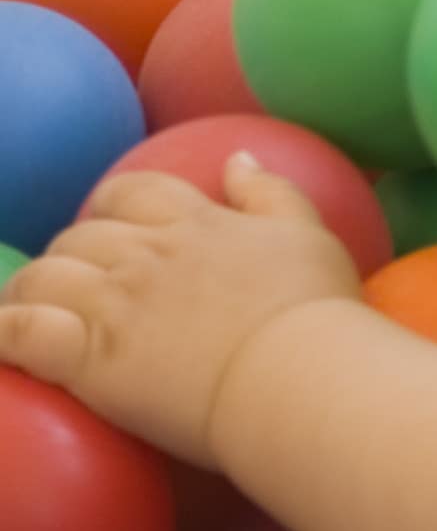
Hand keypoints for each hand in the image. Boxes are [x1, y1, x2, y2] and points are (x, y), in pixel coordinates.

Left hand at [0, 154, 360, 463]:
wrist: (294, 372)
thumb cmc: (311, 307)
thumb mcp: (308, 232)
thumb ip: (270, 191)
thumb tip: (238, 158)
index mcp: (195, 221)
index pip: (131, 192)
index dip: (109, 205)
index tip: (111, 227)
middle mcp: (147, 254)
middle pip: (80, 235)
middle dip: (69, 254)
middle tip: (75, 282)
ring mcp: (115, 304)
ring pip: (43, 277)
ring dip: (29, 290)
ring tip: (28, 309)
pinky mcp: (90, 357)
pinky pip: (24, 332)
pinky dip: (5, 330)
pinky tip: (3, 337)